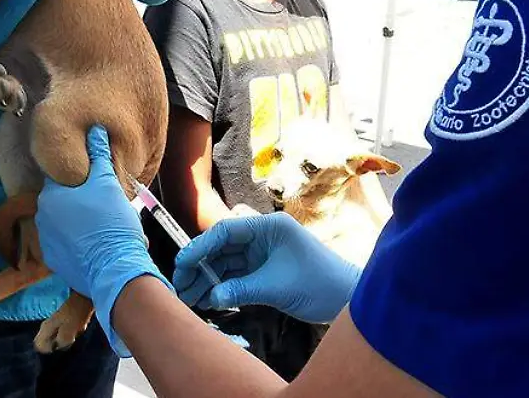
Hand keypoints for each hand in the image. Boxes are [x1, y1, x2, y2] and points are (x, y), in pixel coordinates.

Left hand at [35, 125, 168, 355]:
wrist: (114, 268)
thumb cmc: (111, 222)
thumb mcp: (107, 184)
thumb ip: (99, 155)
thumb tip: (96, 130)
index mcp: (50, 195)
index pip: (60, 176)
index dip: (77, 176)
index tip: (92, 181)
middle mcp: (41, 216)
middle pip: (59, 201)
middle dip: (76, 200)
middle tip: (100, 204)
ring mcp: (45, 241)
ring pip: (59, 223)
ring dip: (74, 222)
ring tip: (97, 225)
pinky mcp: (53, 261)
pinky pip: (62, 244)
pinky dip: (73, 243)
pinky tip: (91, 244)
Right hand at [173, 213, 361, 322]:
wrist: (347, 299)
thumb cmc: (320, 284)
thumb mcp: (277, 287)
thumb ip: (241, 289)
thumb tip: (211, 297)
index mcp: (267, 227)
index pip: (225, 231)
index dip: (200, 247)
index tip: (181, 265)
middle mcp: (261, 236)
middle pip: (221, 248)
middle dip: (199, 268)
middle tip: (180, 288)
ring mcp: (262, 254)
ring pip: (225, 264)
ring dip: (207, 281)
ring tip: (190, 300)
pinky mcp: (263, 271)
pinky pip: (235, 276)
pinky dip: (221, 288)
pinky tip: (208, 301)